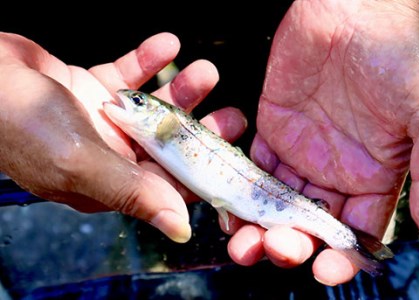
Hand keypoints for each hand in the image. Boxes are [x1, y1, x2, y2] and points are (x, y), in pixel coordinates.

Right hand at [0, 32, 245, 242]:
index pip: (168, 184)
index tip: (234, 159)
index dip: (203, 173)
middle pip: (169, 145)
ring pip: (154, 108)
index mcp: (110, 182)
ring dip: (181, 89)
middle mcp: (110, 154)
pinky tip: (166, 43)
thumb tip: (179, 228)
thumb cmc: (19, 122)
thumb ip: (131, 191)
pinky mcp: (93, 88)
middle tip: (234, 115)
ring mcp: (103, 120)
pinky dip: (148, 60)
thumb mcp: (79, 161)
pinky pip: (129, 74)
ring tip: (205, 70)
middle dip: (202, 130)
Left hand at [224, 0, 418, 284]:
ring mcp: (301, 153)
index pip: (356, 231)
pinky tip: (230, 206)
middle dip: (291, 244)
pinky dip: (240, 189)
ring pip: (276, 203)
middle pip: (309, 224)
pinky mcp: (271, 130)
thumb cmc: (398, 54)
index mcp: (376, 177)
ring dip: (259, 227)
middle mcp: (336, 172)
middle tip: (275, 250)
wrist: (353, 8)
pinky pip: (252, 169)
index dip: (342, 256)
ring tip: (243, 245)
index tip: (326, 271)